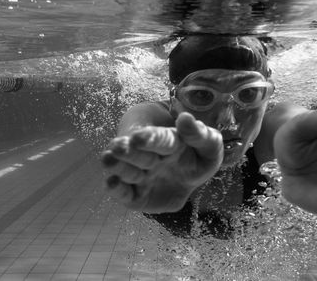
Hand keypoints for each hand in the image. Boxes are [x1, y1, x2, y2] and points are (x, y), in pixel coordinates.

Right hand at [101, 112, 222, 212]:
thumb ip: (200, 135)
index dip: (150, 139)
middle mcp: (150, 157)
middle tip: (119, 148)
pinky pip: (124, 194)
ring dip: (117, 166)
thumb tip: (186, 118)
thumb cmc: (197, 156)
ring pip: (126, 170)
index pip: (160, 140)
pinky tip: (110, 182)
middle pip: (139, 154)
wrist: (185, 175)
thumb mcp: (209, 145)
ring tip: (108, 160)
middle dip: (129, 151)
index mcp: (169, 142)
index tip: (139, 137)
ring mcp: (141, 176)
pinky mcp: (135, 197)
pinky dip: (116, 189)